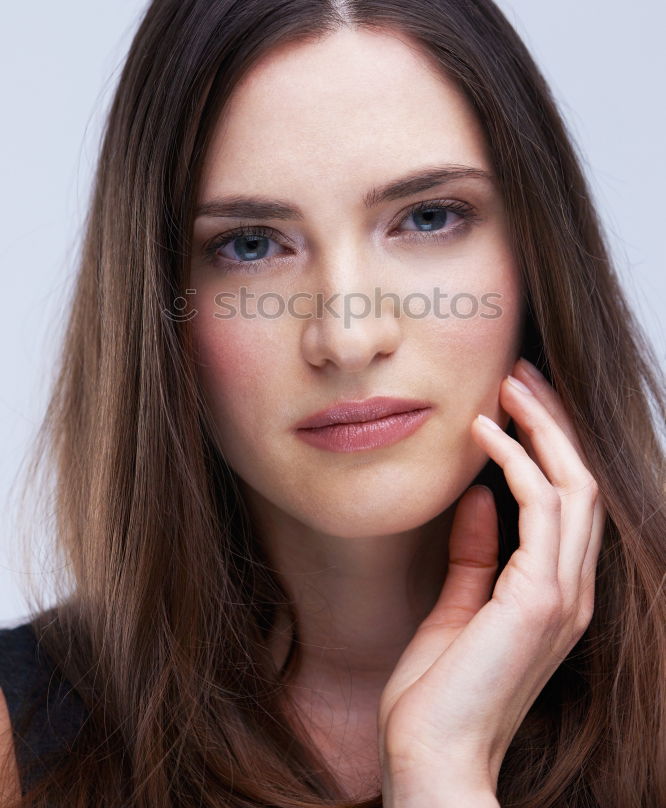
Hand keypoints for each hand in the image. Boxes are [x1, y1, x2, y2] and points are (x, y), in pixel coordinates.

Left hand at [378, 356, 606, 800]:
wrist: (432, 761)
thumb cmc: (438, 695)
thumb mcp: (458, 608)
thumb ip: (476, 554)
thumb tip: (480, 495)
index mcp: (555, 596)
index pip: (567, 503)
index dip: (550, 446)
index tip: (515, 403)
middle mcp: (572, 592)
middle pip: (581, 482)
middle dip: (553, 423)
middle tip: (518, 375)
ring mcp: (563, 596)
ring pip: (573, 485)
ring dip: (542, 428)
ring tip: (506, 387)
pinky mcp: (540, 599)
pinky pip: (540, 507)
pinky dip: (516, 461)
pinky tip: (482, 433)